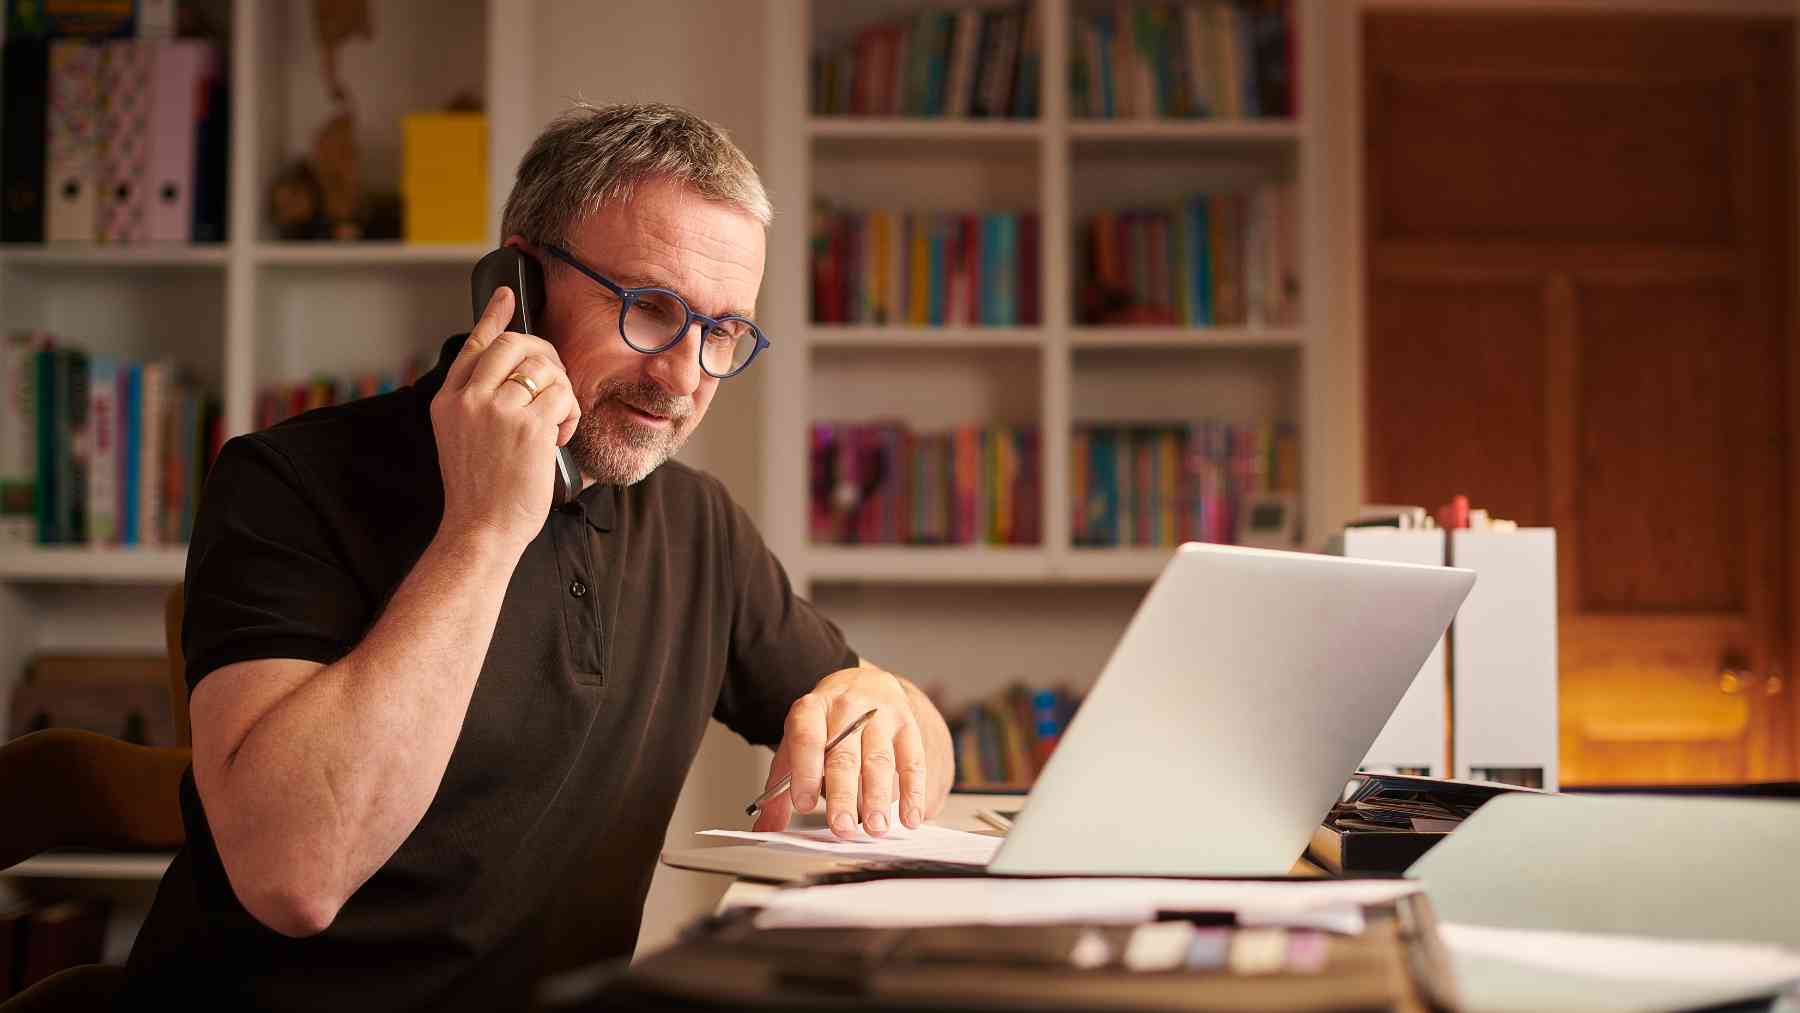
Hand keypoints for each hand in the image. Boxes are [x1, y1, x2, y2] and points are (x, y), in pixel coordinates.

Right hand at [431, 287, 581, 550]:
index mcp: (448, 400)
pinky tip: (560, 436)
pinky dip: (570, 414)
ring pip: (545, 369)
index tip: (507, 296)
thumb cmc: (479, 491)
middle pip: (515, 344)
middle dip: (546, 356)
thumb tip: (512, 374)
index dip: (494, 316)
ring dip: (562, 393)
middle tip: (556, 383)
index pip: (474, 344)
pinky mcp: (528, 426)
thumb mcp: (460, 438)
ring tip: (556, 423)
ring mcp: (497, 410)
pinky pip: (563, 396)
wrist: (480, 529)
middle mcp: (469, 398)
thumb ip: (476, 404)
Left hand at [754, 667, 929, 838]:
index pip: (807, 738)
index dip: (805, 770)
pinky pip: (912, 760)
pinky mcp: (907, 726)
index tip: (803, 804)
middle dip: (843, 795)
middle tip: (841, 828)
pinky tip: (909, 816)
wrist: (866, 684)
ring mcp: (880, 715)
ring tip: (875, 828)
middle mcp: (847, 708)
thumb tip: (765, 828)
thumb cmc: (827, 723)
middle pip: (844, 755)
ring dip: (878, 797)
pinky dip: (912, 792)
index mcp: (812, 709)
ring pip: (879, 759)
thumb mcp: (797, 742)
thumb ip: (780, 786)